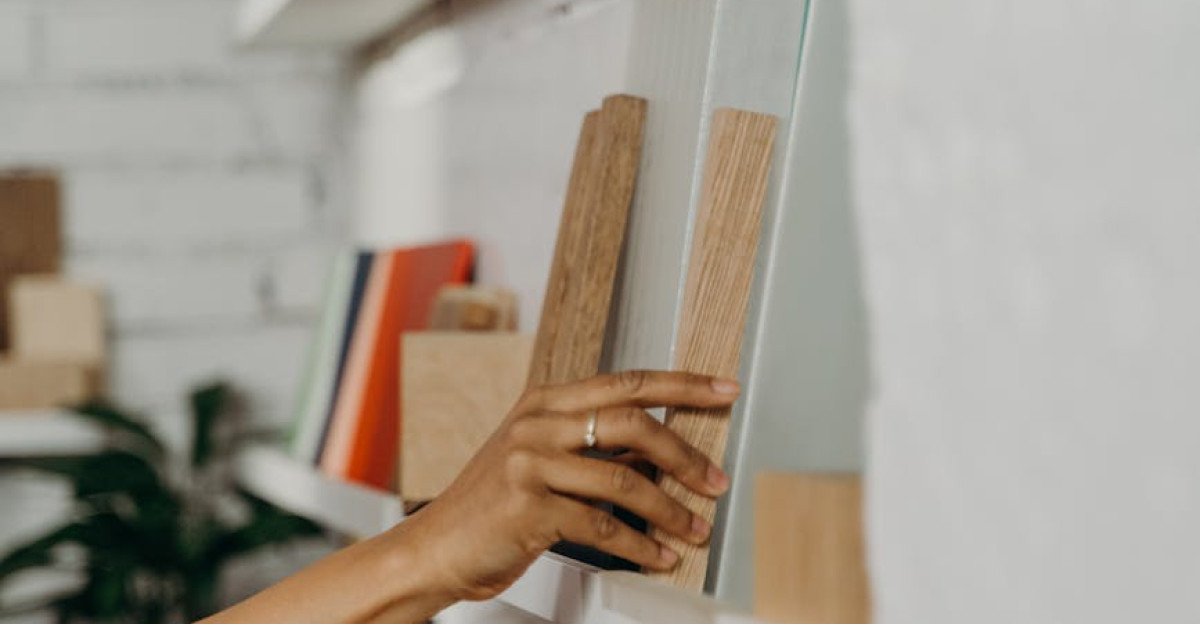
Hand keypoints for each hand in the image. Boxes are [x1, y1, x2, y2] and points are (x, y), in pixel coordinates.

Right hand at [395, 370, 738, 601]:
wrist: (437, 546)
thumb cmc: (494, 504)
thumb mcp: (541, 458)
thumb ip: (594, 446)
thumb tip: (662, 448)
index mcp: (546, 401)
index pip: (627, 382)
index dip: (683, 385)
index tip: (725, 390)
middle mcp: (538, 423)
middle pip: (632, 422)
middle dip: (685, 454)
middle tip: (716, 480)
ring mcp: (530, 462)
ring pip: (623, 479)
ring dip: (670, 511)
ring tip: (694, 529)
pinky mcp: (528, 506)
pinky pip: (602, 526)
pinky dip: (640, 546)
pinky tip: (659, 556)